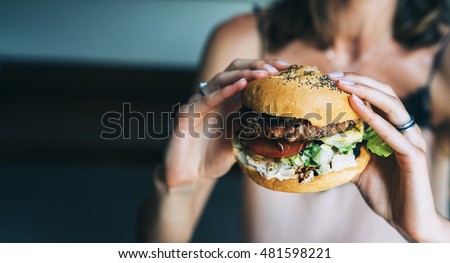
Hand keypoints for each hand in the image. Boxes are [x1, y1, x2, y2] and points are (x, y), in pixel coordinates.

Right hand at [164, 59, 289, 186]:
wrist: (187, 177)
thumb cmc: (211, 160)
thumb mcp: (239, 144)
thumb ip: (253, 131)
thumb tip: (282, 125)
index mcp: (228, 103)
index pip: (248, 79)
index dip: (266, 71)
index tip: (288, 70)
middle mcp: (214, 99)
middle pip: (235, 71)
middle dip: (258, 66)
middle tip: (278, 68)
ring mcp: (200, 104)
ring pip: (222, 79)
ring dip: (244, 74)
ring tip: (264, 73)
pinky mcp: (186, 114)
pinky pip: (206, 99)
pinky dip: (224, 91)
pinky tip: (240, 85)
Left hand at [334, 73, 448, 241]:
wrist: (406, 220)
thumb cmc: (384, 192)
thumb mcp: (357, 166)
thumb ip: (345, 150)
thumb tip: (317, 142)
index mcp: (391, 129)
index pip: (376, 98)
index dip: (355, 85)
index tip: (329, 78)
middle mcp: (403, 130)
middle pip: (385, 94)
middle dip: (359, 81)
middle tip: (334, 75)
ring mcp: (411, 141)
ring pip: (393, 106)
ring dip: (366, 92)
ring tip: (343, 83)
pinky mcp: (414, 157)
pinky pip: (394, 134)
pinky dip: (374, 118)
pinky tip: (356, 105)